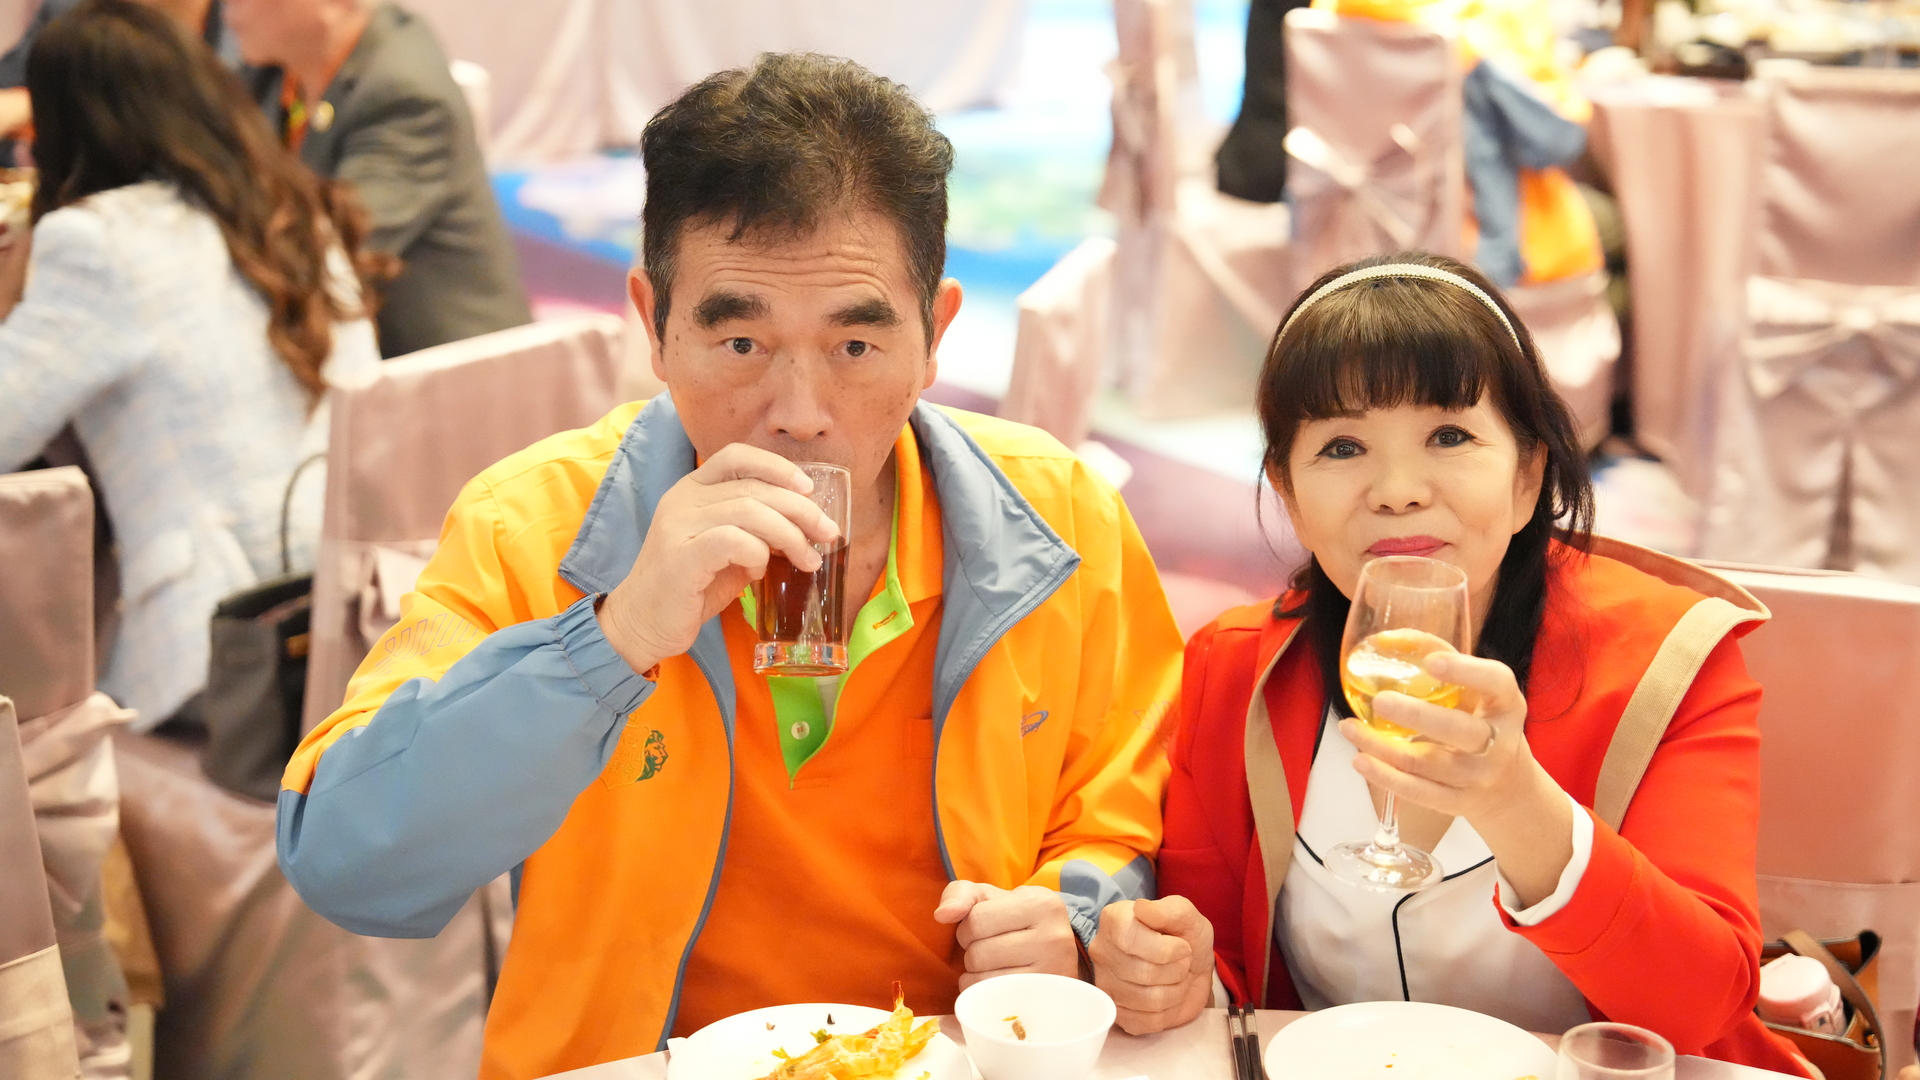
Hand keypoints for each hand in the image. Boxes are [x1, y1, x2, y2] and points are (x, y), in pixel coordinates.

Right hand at [595, 443, 837, 674]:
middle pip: (753, 487)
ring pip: (748, 511)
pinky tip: (759, 570)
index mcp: (692, 489)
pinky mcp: (680, 556)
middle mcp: (682, 499)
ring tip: (808, 558)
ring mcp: (678, 525)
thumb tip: (805, 526)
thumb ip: (757, 531)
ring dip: (789, 534)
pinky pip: (733, 540)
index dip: (777, 467)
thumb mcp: (728, 551)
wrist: (643, 624)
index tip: (809, 489)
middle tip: (828, 533)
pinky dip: (757, 553)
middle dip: (800, 509)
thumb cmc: (690, 587)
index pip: (736, 456)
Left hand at [934, 881, 1079, 990]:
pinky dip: (983, 997)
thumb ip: (960, 895)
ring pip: (983, 982)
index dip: (967, 928)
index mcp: (1040, 903)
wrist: (1053, 952)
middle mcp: (1053, 937)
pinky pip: (993, 1005)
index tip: (982, 931)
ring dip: (975, 978)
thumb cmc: (1013, 921)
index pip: (976, 920)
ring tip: (991, 969)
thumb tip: (941, 915)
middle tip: (987, 952)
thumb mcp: (989, 898)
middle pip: (979, 954)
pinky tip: (993, 988)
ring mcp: (1052, 973)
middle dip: (972, 954)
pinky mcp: (1044, 1002)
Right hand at [1088, 895, 1213, 1034]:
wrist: (1192, 969)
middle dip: (1177, 970)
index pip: (1130, 940)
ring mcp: (1106, 986)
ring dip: (1176, 991)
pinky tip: (1167, 996)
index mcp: (1114, 921)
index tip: (1183, 946)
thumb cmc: (1186, 937)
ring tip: (1176, 978)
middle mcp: (1102, 952)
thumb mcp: (1188, 917)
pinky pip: (1148, 1022)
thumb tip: (1142, 908)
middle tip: (1182, 963)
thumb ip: (1170, 909)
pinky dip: (1169, 1012)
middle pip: (1144, 973)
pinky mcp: (1118, 1014)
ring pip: (1149, 1000)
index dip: (1166, 949)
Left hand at [1343, 651, 1571, 904]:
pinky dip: (1386, 777)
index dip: (1466, 672)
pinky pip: (1419, 792)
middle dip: (1417, 716)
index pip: (1496, 683)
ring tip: (1349, 728)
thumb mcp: (1479, 695)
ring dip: (1383, 747)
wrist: (1508, 786)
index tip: (1431, 662)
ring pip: (1428, 763)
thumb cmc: (1482, 723)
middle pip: (1459, 730)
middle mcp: (1499, 742)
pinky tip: (1360, 760)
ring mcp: (1479, 776)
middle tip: (1380, 701)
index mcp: (1507, 704)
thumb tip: (1389, 640)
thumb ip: (1446, 667)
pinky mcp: (1459, 802)